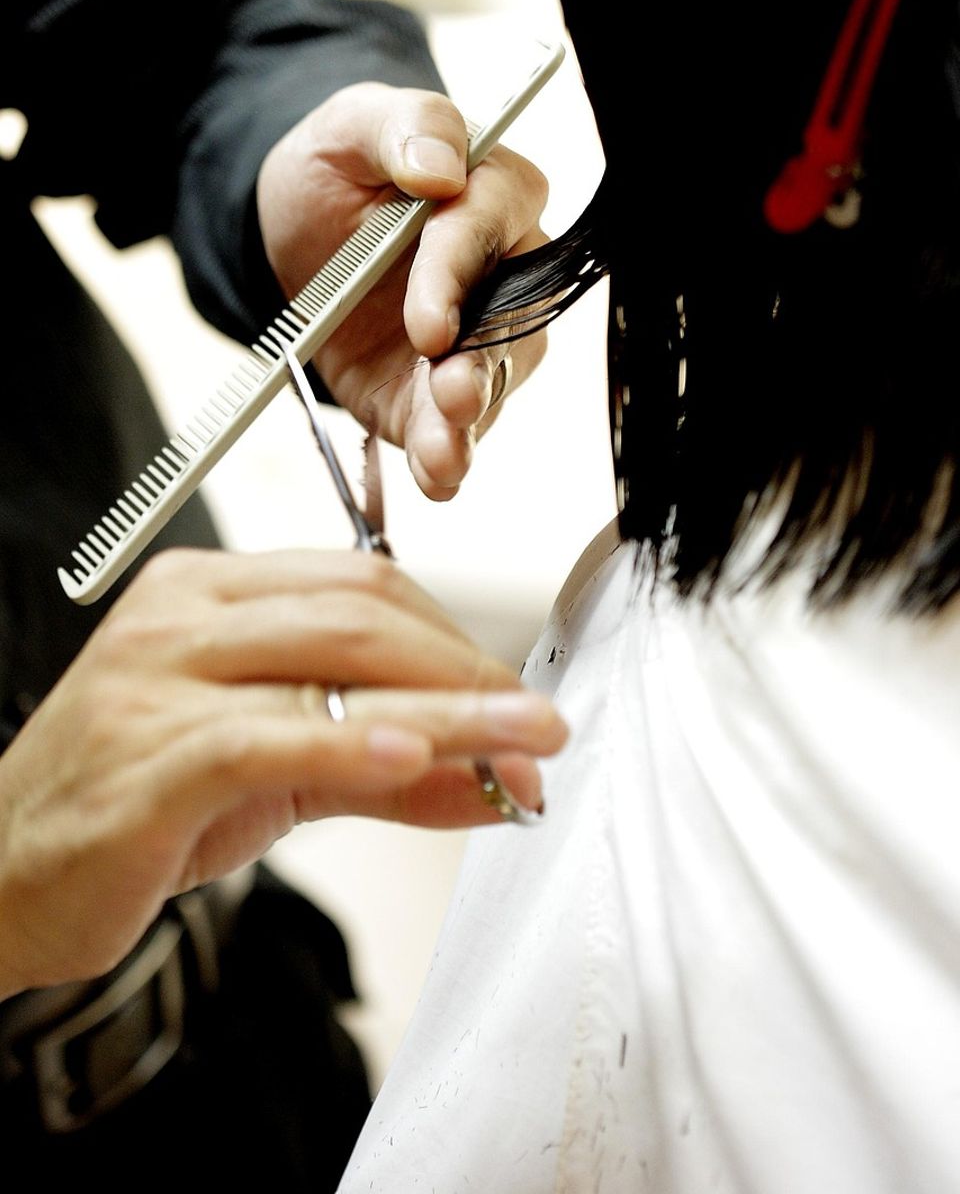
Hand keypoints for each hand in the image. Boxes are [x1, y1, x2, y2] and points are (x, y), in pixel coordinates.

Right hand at [0, 546, 565, 998]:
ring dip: (442, 709)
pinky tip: (412, 756)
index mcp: (207, 594)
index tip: (515, 695)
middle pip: (358, 611)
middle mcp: (178, 617)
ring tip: (516, 746)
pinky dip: (348, 744)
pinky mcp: (143, 757)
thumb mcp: (273, 772)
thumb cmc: (134, 804)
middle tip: (536, 724)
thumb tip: (495, 774)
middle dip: (464, 669)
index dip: (454, 638)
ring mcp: (154, 681)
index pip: (362, 583)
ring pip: (329, 665)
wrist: (1, 876)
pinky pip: (264, 737)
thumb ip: (384, 765)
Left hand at [256, 82, 549, 500]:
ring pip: (492, 384)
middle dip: (481, 365)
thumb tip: (439, 168)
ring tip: (444, 456)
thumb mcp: (351, 125)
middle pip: (509, 322)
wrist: (297, 236)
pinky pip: (453, 429)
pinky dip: (446, 459)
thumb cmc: (339, 168)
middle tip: (454, 395)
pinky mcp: (436, 394)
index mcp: (496, 194)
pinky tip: (437, 481)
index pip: (488, 232)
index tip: (427, 323)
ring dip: (467, 424)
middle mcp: (506, 275)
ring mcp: (477, 342)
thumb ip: (404, 127)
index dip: (458, 279)